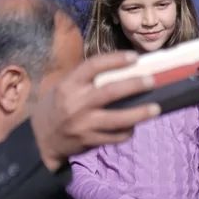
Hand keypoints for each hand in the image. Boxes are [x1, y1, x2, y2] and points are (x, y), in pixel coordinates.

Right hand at [30, 50, 159, 171]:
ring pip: (117, 119)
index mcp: (70, 85)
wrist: (41, 139)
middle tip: (152, 81)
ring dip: (139, 113)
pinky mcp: (90, 142)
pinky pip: (115, 137)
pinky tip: (135, 125)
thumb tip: (120, 69)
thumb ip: (86, 79)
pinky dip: (127, 131)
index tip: (134, 57)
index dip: (115, 60)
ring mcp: (84, 125)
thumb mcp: (64, 86)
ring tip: (156, 108)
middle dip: (134, 86)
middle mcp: (77, 104)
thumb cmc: (57, 105)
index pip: (94, 66)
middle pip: (110, 92)